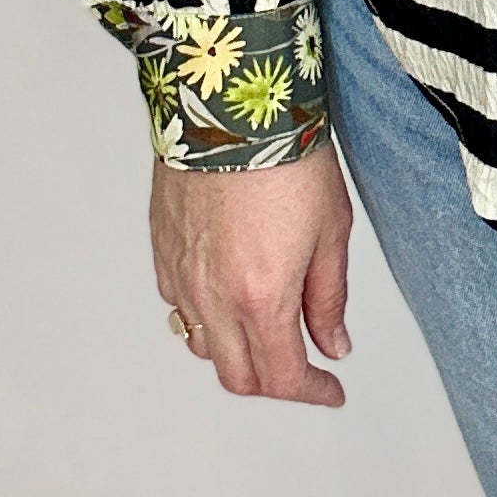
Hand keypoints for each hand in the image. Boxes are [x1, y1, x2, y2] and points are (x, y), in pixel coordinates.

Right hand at [151, 140, 353, 405]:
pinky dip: (205, 316)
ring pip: (203, 346)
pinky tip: (228, 293)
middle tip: (302, 366)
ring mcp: (181, 277)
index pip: (283, 377)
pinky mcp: (162, 252)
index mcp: (261, 297)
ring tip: (266, 328)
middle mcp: (213, 297)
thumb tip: (333, 344)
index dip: (313, 392)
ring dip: (236, 351)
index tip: (331, 389)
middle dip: (274, 382)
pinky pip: (179, 307)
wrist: (231, 104)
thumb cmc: (286, 156)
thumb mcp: (331, 229)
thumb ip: (328, 297)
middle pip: (238, 376)